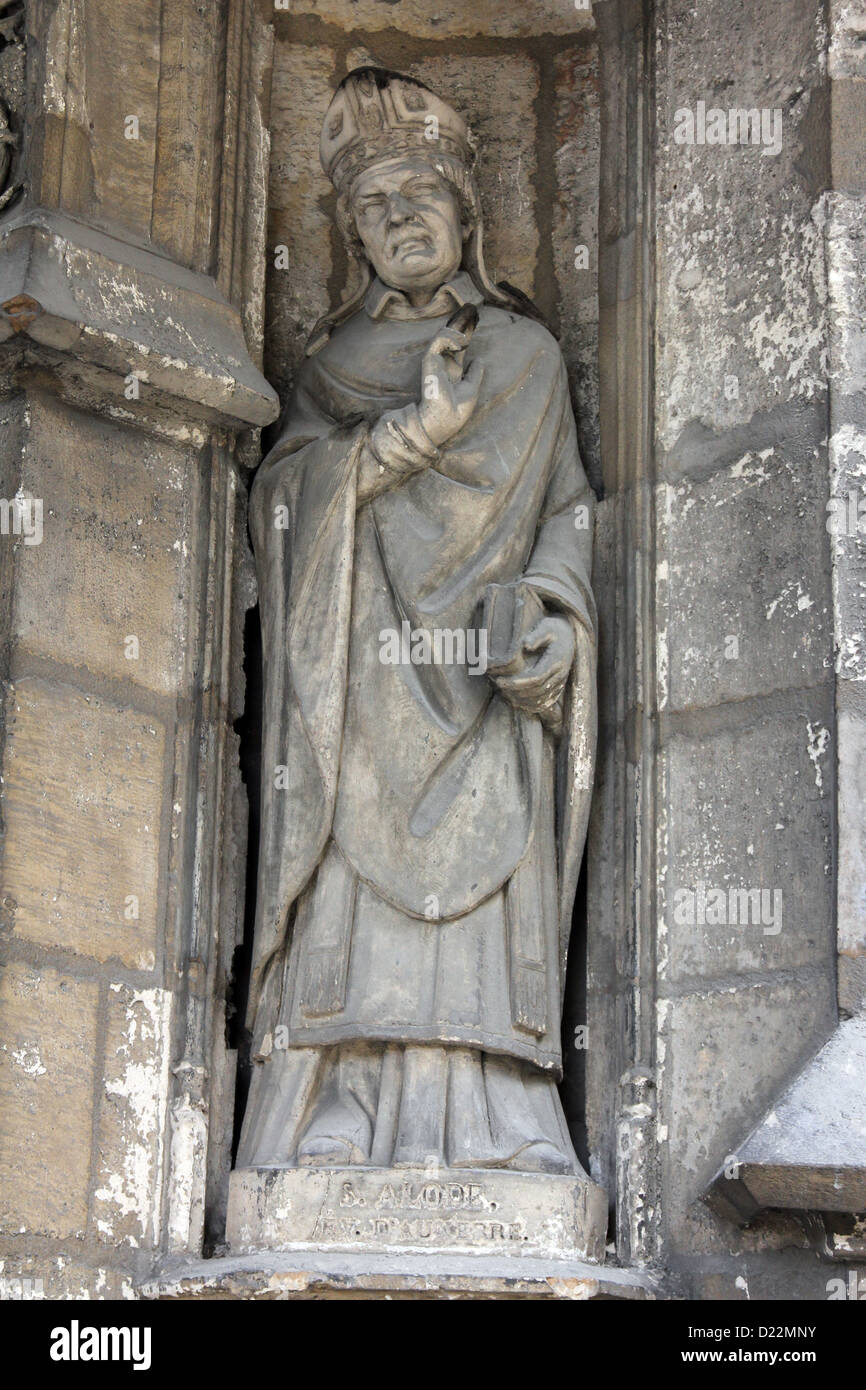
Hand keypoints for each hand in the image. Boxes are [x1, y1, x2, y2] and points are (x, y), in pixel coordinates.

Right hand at [417, 325, 483, 446]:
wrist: (445, 420)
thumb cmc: (456, 410)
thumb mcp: (471, 388)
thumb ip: (474, 374)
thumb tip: (479, 360)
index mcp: (453, 371)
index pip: (459, 347)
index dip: (467, 333)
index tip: (475, 320)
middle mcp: (444, 364)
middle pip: (452, 337)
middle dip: (461, 322)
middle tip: (472, 308)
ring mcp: (436, 362)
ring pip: (443, 335)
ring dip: (457, 326)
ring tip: (469, 322)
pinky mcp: (430, 361)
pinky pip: (438, 341)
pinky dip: (449, 338)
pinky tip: (461, 342)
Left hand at [491, 615, 574, 726]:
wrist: (569, 635)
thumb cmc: (554, 629)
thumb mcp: (546, 626)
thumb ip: (537, 635)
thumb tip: (526, 645)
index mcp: (557, 660)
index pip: (536, 677)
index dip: (517, 682)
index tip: (500, 681)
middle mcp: (560, 673)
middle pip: (537, 690)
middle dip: (516, 691)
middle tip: (499, 686)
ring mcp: (561, 682)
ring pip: (541, 699)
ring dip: (522, 700)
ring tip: (505, 694)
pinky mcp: (559, 686)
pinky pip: (547, 702)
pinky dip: (531, 705)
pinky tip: (518, 701)